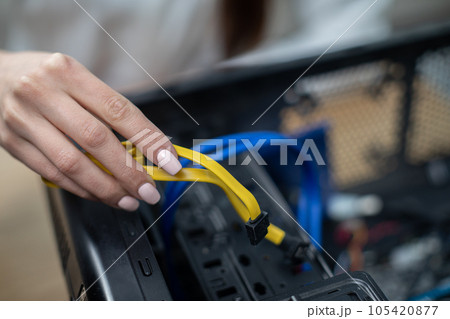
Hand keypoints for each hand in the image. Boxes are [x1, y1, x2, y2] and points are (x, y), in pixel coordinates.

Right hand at [0, 51, 181, 210]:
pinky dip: (81, 189)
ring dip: (106, 188)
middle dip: (129, 172)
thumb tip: (149, 146)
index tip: (169, 161)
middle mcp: (43, 93)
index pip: (119, 110)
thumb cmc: (47, 79)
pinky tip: (100, 195)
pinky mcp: (11, 142)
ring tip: (130, 201)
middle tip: (151, 191)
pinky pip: (51, 174)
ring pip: (72, 164)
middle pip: (95, 140)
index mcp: (68, 72)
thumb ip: (109, 109)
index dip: (149, 139)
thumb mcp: (78, 79)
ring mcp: (23, 119)